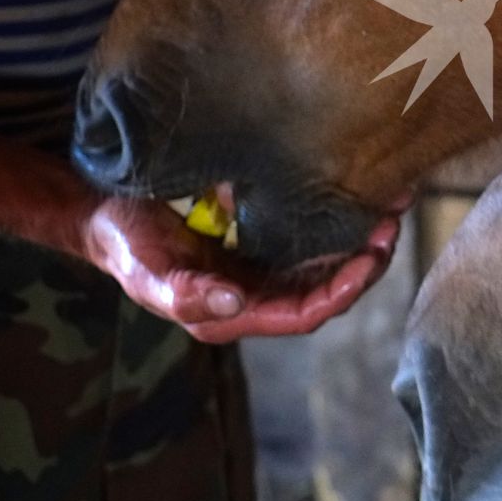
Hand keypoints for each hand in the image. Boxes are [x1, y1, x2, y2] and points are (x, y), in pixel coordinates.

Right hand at [80, 196, 404, 344]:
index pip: (304, 313)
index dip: (340, 292)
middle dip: (365, 261)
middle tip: (390, 224)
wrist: (109, 212)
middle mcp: (259, 293)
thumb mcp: (145, 269)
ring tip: (392, 202)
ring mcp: (266, 263)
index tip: (367, 261)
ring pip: (330, 259)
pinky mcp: (267, 234)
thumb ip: (184, 292)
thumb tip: (233, 304)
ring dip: (362, 236)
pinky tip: (364, 187)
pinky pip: (316, 230)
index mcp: (236, 312)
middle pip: (328, 287)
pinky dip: (342, 213)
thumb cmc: (125, 244)